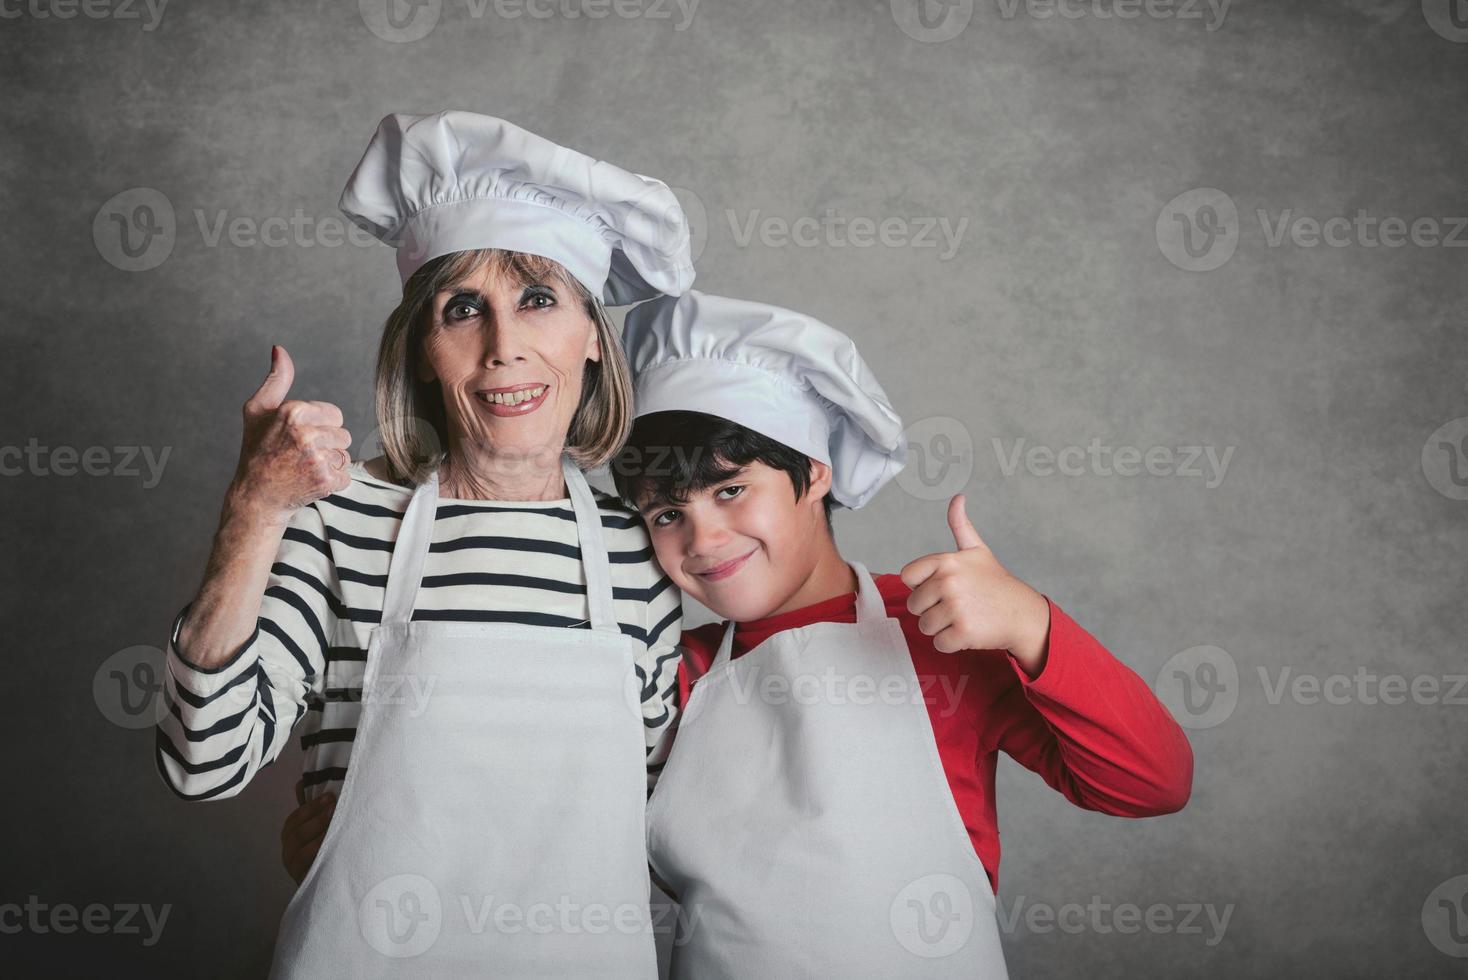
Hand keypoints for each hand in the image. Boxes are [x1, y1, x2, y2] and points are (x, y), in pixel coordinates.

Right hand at [228, 346, 351, 527]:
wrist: (256, 496)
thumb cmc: (257, 450)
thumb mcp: (259, 410)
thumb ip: (276, 379)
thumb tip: (280, 349)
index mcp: (294, 412)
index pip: (335, 414)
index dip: (320, 425)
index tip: (300, 436)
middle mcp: (306, 434)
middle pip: (343, 434)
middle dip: (327, 444)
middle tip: (301, 454)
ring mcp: (317, 459)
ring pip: (345, 454)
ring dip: (331, 462)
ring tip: (305, 467)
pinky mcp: (326, 480)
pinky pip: (346, 474)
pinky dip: (332, 480)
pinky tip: (310, 480)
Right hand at [281, 777, 335, 884]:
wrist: (330, 881)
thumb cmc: (324, 848)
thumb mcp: (317, 827)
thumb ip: (310, 808)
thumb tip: (301, 783)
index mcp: (290, 835)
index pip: (294, 819)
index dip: (311, 807)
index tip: (329, 796)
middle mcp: (288, 851)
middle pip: (296, 833)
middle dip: (316, 818)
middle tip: (334, 806)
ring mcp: (294, 867)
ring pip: (301, 849)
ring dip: (319, 834)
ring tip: (335, 822)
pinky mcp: (303, 880)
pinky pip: (308, 865)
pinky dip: (319, 852)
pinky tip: (333, 843)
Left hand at [899, 494, 1051, 675]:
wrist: (1022, 613)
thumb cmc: (994, 582)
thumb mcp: (977, 550)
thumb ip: (960, 525)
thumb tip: (958, 497)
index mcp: (946, 560)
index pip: (907, 576)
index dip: (921, 585)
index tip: (942, 586)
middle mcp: (949, 581)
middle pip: (914, 605)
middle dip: (931, 609)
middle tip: (957, 605)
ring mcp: (956, 607)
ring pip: (924, 626)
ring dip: (941, 627)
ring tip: (963, 617)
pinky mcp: (963, 632)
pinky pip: (939, 643)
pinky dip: (951, 643)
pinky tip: (968, 631)